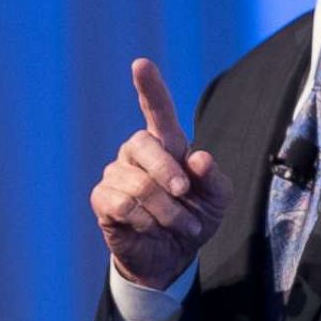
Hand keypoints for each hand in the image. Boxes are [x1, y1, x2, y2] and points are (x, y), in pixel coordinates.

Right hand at [90, 58, 232, 288]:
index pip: (157, 109)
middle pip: (146, 144)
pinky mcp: (103, 199)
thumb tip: (198, 157)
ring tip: (180, 224)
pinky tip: (152, 228)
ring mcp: (117, 173)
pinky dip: (147, 221)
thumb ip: (213, 177)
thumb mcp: (217, 198)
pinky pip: (123, 205)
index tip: (141, 64)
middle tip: (185, 193)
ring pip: (138, 183)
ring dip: (167, 209)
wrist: (173, 256)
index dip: (149, 86)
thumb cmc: (196, 216)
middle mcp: (137, 151)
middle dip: (169, 172)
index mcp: (167, 143)